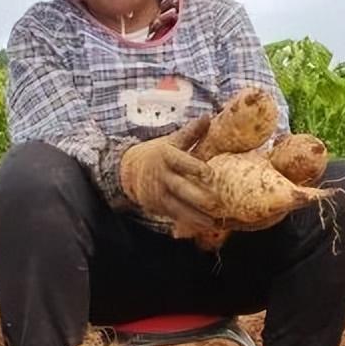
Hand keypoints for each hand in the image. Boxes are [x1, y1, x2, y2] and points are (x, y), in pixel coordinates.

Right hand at [119, 117, 221, 231]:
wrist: (129, 170)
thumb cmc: (157, 153)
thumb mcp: (170, 141)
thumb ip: (191, 133)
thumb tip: (207, 117)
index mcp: (167, 156)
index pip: (182, 162)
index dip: (195, 168)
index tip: (210, 174)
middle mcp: (163, 176)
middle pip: (181, 188)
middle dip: (198, 197)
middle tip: (215, 203)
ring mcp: (160, 193)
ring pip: (179, 207)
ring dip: (196, 216)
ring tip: (213, 222)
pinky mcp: (159, 207)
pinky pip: (176, 216)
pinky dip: (191, 223)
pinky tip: (205, 227)